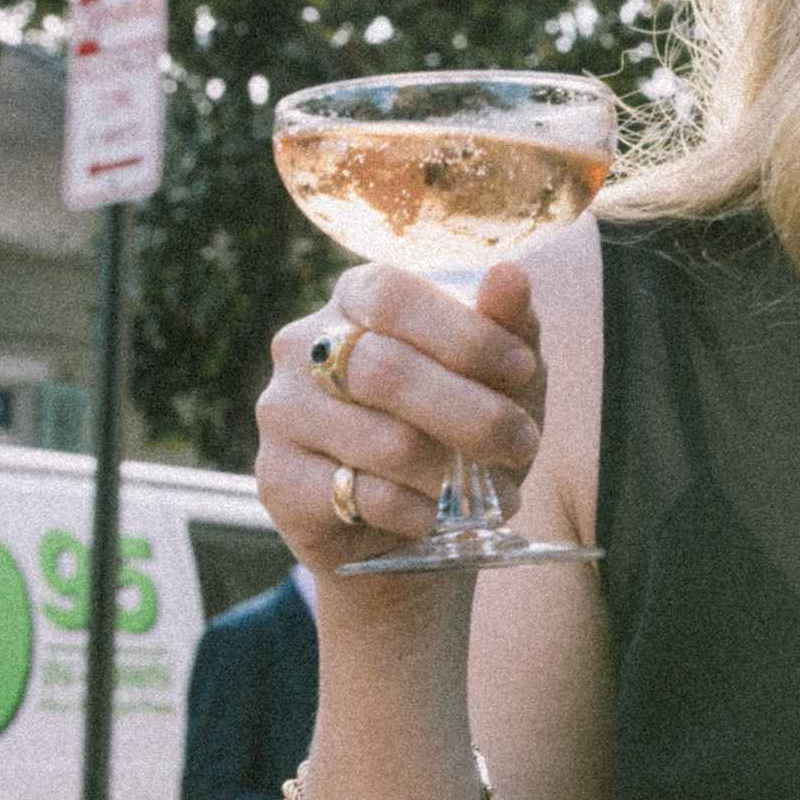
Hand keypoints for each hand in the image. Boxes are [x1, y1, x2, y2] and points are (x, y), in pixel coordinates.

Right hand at [256, 261, 545, 577]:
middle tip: (522, 443)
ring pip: (382, 440)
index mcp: (353, 299)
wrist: (416, 525)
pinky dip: (416, 511)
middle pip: (386, 369)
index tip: (521, 369)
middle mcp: (303, 347)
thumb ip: (505, 325)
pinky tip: (434, 516)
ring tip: (490, 493)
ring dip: (452, 473)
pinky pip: (361, 495)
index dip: (464, 333)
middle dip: (473, 413)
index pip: (393, 296)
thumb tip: (511, 274)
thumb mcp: (497, 377)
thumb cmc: (459, 430)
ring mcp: (282, 412)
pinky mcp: (277, 480)